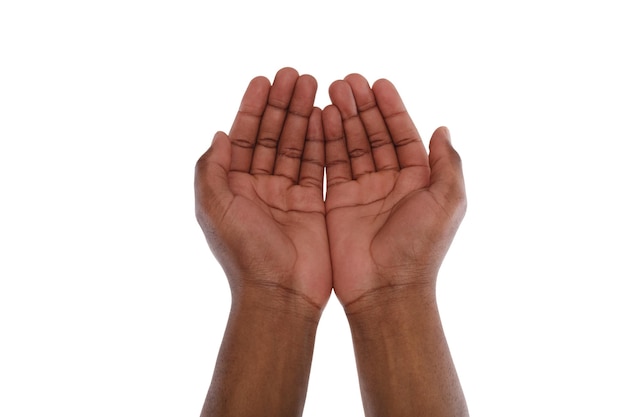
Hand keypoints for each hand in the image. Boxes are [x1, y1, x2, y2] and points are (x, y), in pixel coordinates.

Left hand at [195, 68, 331, 310]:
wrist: (280, 293)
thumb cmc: (245, 252)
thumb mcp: (215, 206)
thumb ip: (212, 168)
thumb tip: (218, 133)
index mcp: (233, 186)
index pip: (242, 136)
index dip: (252, 107)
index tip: (264, 80)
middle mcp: (258, 186)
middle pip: (271, 135)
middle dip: (281, 104)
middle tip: (295, 74)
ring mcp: (286, 195)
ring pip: (295, 146)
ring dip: (302, 116)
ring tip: (314, 85)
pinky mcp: (311, 205)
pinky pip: (315, 165)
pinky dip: (320, 141)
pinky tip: (325, 117)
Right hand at [323, 74, 465, 307]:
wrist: (385, 288)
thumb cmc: (420, 246)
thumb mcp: (447, 200)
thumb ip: (447, 163)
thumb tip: (442, 128)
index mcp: (418, 180)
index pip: (402, 134)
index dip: (391, 108)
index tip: (378, 83)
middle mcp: (390, 182)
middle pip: (374, 135)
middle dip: (362, 107)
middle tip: (347, 80)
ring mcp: (362, 192)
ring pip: (351, 146)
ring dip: (343, 118)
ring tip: (331, 91)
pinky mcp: (337, 203)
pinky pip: (331, 165)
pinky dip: (326, 141)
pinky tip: (321, 118)